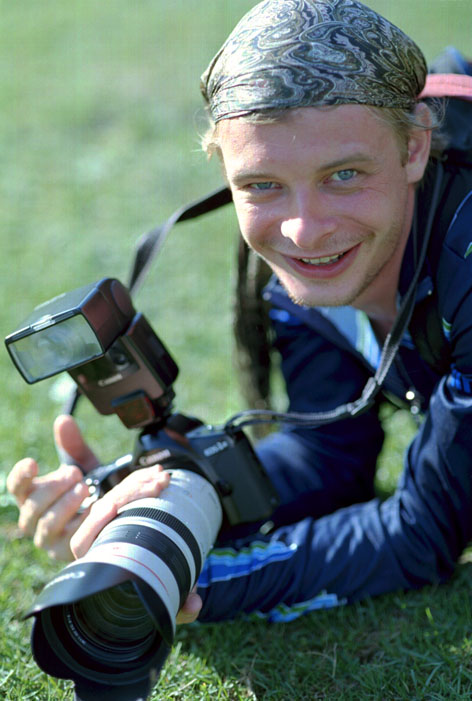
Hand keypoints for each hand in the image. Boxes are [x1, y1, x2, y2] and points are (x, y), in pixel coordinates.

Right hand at [6, 414, 98, 560]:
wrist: (114, 516)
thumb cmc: (90, 490)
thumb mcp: (84, 465)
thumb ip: (73, 445)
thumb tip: (64, 420)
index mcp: (33, 496)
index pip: (16, 487)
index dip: (21, 476)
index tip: (33, 463)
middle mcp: (35, 520)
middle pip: (32, 506)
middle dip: (53, 487)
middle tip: (75, 474)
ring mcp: (49, 539)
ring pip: (48, 524)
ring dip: (66, 504)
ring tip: (85, 488)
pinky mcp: (68, 553)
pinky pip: (72, 541)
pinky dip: (86, 522)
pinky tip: (101, 507)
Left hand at [70, 465, 201, 623]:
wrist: (154, 581)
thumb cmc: (156, 593)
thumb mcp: (167, 599)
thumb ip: (180, 606)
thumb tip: (196, 603)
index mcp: (99, 569)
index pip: (84, 541)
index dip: (96, 522)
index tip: (112, 506)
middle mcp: (97, 546)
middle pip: (104, 509)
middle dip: (132, 493)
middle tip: (160, 485)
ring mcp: (106, 526)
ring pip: (114, 496)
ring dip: (139, 483)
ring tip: (164, 478)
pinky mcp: (118, 512)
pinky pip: (123, 491)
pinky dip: (140, 480)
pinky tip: (156, 474)